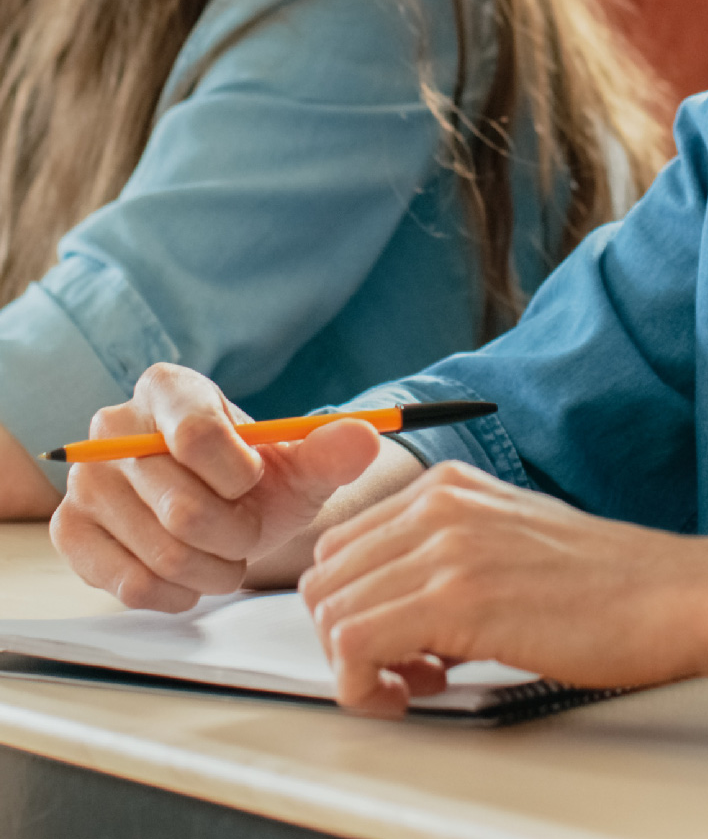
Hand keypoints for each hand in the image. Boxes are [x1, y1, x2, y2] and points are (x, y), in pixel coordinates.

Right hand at [50, 363, 386, 611]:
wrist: (225, 514)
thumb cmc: (259, 481)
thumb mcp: (302, 463)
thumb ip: (333, 448)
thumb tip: (365, 435)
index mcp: (169, 388)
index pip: (196, 435)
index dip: (239, 474)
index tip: (254, 480)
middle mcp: (113, 427)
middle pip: (182, 506)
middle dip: (236, 532)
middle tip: (248, 530)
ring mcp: (85, 481)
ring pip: (161, 550)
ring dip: (212, 568)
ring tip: (227, 554)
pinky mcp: (70, 531)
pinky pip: (129, 583)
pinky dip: (176, 592)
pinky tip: (193, 578)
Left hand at [298, 461, 707, 714]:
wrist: (678, 595)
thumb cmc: (613, 584)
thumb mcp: (516, 543)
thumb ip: (450, 558)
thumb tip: (393, 613)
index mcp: (452, 487)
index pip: (343, 546)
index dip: (356, 607)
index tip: (396, 642)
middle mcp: (441, 505)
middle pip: (325, 581)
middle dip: (347, 639)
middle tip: (403, 669)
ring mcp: (447, 547)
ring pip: (331, 616)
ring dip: (358, 668)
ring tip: (416, 683)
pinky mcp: (457, 598)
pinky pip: (354, 650)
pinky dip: (366, 689)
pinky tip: (414, 694)